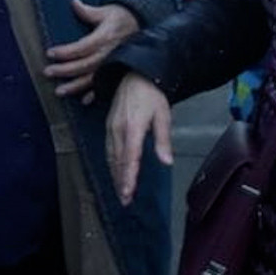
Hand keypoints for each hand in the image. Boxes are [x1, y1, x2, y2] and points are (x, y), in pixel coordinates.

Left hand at [44, 0, 139, 102]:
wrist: (140, 24)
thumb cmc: (120, 16)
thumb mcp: (106, 11)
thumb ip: (89, 11)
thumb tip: (74, 3)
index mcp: (104, 37)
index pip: (82, 47)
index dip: (66, 51)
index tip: (50, 53)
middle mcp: (108, 53)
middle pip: (84, 64)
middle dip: (65, 70)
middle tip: (48, 72)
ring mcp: (113, 63)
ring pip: (92, 77)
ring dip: (75, 86)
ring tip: (59, 91)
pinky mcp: (116, 69)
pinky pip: (105, 84)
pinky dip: (95, 94)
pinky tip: (84, 101)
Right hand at [106, 72, 171, 205]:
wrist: (134, 74)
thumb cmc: (152, 95)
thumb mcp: (163, 115)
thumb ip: (163, 140)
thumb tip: (167, 162)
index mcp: (132, 128)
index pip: (129, 159)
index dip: (128, 178)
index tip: (128, 194)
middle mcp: (118, 130)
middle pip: (117, 162)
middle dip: (120, 182)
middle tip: (124, 201)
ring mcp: (111, 128)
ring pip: (111, 157)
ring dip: (115, 175)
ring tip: (120, 191)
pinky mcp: (108, 126)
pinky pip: (108, 149)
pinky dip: (111, 163)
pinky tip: (115, 171)